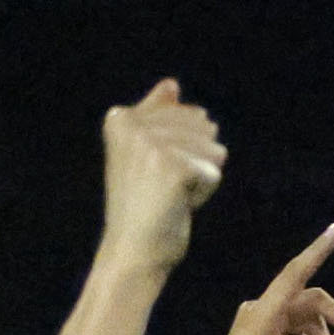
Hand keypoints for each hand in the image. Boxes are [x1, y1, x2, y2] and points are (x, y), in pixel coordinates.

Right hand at [96, 81, 222, 268]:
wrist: (134, 250)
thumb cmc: (143, 205)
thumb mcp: (146, 154)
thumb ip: (157, 116)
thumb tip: (171, 84)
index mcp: (120, 118)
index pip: (183, 113)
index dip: (183, 147)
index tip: (154, 171)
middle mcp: (131, 125)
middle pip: (201, 128)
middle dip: (195, 160)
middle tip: (164, 187)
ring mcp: (151, 144)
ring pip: (211, 148)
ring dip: (200, 177)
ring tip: (171, 195)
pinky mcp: (172, 166)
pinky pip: (213, 171)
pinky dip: (203, 192)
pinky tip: (178, 204)